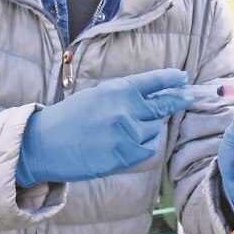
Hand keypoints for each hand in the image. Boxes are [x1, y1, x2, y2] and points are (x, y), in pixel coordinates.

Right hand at [16, 68, 193, 186]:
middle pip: (162, 106)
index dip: (171, 79)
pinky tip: (127, 144)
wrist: (44, 145)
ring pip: (155, 129)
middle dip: (177, 100)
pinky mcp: (125, 156)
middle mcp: (126, 110)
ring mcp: (127, 134)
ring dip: (149, 128)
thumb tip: (155, 98)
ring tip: (125, 129)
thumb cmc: (70, 118)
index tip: (183, 77)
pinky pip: (147, 148)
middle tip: (188, 96)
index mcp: (118, 90)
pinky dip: (143, 146)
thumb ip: (125, 95)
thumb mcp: (98, 95)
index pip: (153, 82)